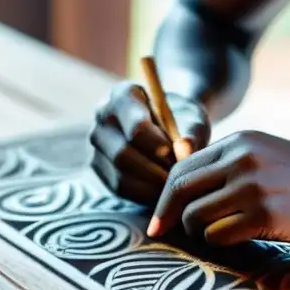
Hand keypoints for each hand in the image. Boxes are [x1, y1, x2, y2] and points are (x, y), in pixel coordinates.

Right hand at [90, 81, 210, 205]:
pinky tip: (162, 192)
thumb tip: (187, 150)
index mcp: (122, 95)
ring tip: (173, 185)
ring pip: (120, 175)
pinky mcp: (99, 167)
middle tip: (178, 178)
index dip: (158, 146)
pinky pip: (119, 189)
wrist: (170, 126)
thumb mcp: (192, 118)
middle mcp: (102, 117)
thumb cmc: (181, 118)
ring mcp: (97, 144)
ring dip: (150, 185)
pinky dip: (143, 194)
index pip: (136, 127)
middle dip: (154, 171)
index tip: (176, 156)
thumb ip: (191, 131)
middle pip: (123, 155)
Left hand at [147, 131, 289, 244]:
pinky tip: (233, 239)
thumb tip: (180, 186)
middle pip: (180, 190)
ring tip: (214, 233)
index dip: (164, 195)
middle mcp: (241, 161)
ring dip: (197, 231)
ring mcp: (252, 187)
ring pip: (195, 216)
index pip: (182, 168)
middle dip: (166, 215)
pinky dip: (218, 242)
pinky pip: (218, 235)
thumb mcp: (261, 151)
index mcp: (237, 142)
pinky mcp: (263, 215)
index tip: (159, 217)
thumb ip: (226, 161)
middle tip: (159, 232)